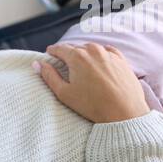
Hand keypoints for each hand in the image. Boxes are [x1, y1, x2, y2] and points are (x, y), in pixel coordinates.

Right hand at [34, 42, 150, 123]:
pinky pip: (108, 51)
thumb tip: (37, 64)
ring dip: (85, 55)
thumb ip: (49, 76)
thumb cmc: (94, 106)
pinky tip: (100, 64)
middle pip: (75, 48)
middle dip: (68, 54)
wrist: (125, 113)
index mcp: (77, 56)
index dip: (52, 51)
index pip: (60, 48)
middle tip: (65, 65)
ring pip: (91, 49)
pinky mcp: (122, 60)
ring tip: (82, 67)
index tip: (49, 55)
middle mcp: (93, 50)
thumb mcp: (65, 94)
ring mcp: (109, 53)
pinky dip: (101, 55)